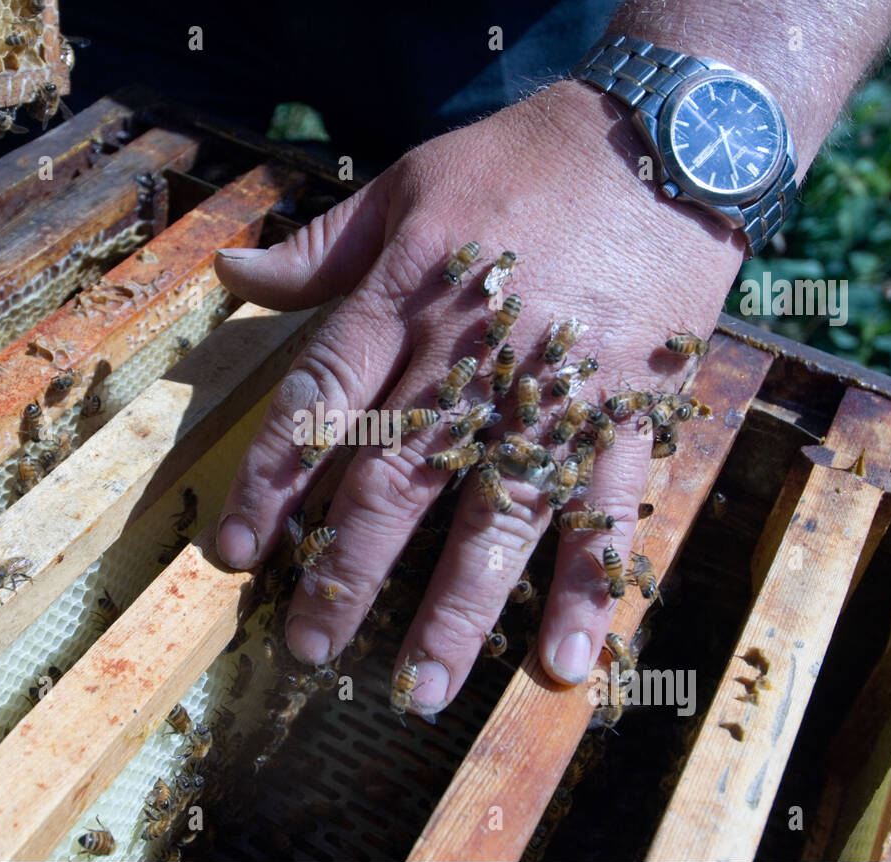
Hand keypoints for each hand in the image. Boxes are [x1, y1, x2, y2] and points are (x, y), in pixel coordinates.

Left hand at [211, 80, 743, 714]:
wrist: (663, 142)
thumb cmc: (521, 162)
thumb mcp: (405, 184)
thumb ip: (319, 246)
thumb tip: (228, 273)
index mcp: (403, 299)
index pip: (320, 404)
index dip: (271, 483)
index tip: (234, 556)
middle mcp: (468, 358)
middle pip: (395, 480)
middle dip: (347, 571)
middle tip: (310, 650)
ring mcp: (554, 392)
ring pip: (495, 514)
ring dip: (456, 608)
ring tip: (420, 689)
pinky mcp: (628, 411)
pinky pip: (609, 509)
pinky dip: (591, 586)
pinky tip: (568, 661)